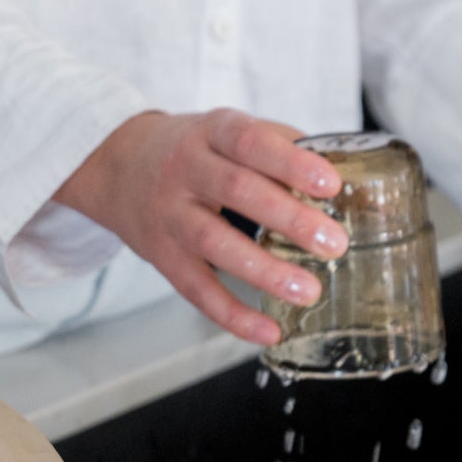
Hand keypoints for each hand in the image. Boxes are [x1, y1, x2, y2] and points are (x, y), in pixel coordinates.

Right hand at [55, 108, 346, 343]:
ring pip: (215, 245)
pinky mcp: (163, 258)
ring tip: (308, 291)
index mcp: (210, 132)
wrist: (116, 166)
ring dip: (264, 272)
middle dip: (289, 219)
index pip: (250, 141)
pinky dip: (233, 315)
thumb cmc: (192, 150)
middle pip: (236, 192)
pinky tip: (268, 331)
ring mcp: (170, 216)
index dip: (290, 162)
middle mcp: (185, 171)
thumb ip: (279, 145)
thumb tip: (345, 172)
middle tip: (334, 243)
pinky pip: (197, 290)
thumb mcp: (226, 130)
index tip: (330, 183)